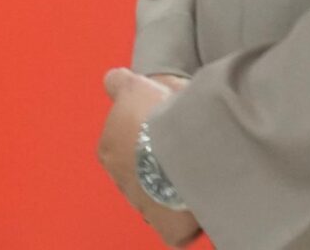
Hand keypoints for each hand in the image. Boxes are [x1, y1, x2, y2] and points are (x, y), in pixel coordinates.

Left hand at [98, 67, 203, 245]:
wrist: (184, 146)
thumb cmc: (158, 116)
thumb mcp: (135, 86)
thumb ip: (120, 83)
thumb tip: (113, 79)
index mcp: (109, 149)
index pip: (127, 147)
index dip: (152, 139)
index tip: (171, 132)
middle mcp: (121, 180)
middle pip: (143, 175)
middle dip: (161, 166)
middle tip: (188, 152)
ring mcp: (143, 207)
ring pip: (160, 201)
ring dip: (176, 191)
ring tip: (198, 176)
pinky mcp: (167, 230)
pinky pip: (176, 230)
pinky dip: (187, 222)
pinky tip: (200, 205)